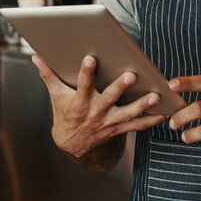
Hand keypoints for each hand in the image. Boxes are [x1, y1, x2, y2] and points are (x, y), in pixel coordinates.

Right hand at [32, 54, 165, 158]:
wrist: (72, 144)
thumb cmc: (65, 113)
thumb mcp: (56, 95)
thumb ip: (48, 74)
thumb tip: (35, 56)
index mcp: (80, 102)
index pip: (82, 85)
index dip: (86, 72)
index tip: (90, 59)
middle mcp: (95, 112)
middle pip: (109, 98)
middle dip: (120, 87)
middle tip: (131, 75)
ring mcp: (108, 122)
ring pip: (127, 114)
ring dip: (142, 105)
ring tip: (155, 95)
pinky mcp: (118, 129)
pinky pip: (137, 126)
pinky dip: (151, 120)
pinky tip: (164, 112)